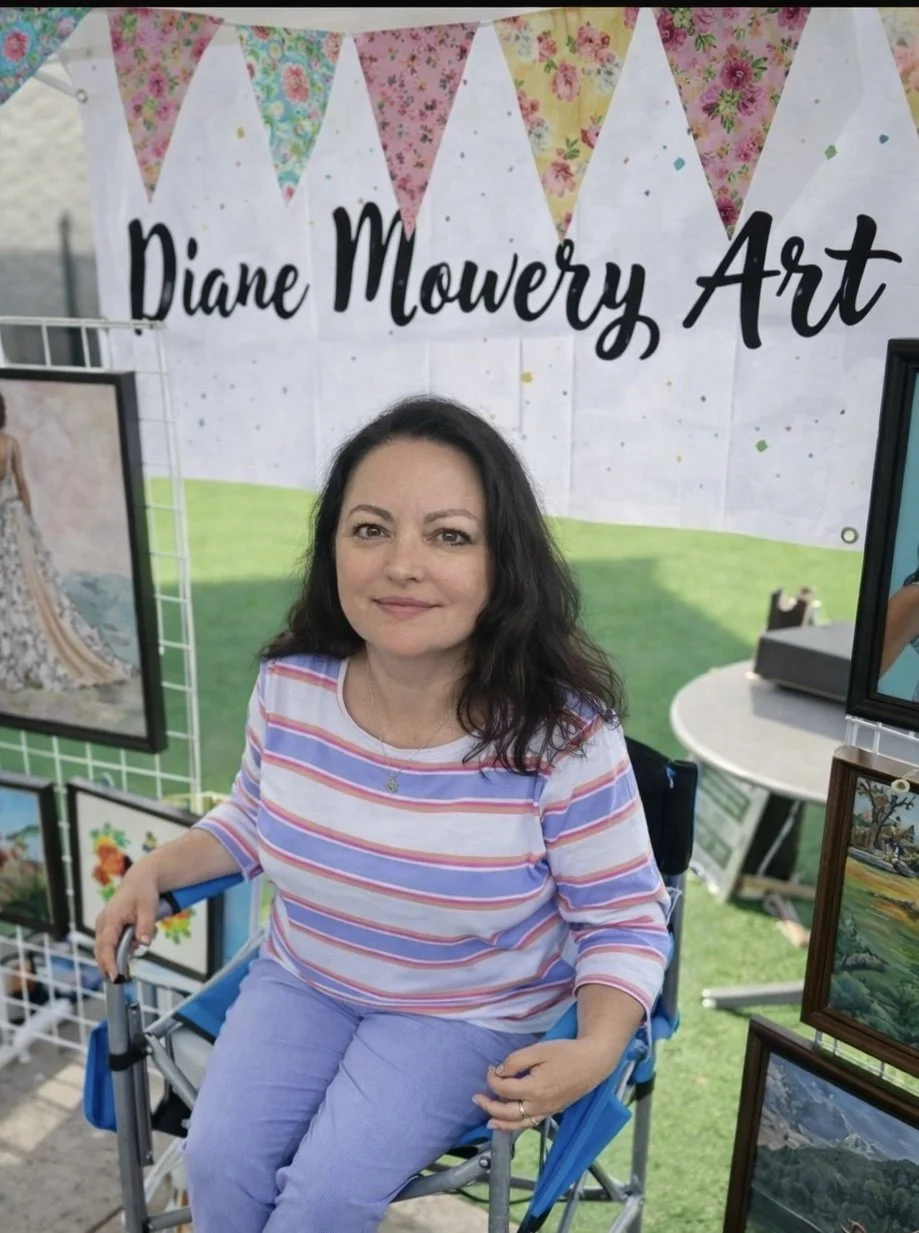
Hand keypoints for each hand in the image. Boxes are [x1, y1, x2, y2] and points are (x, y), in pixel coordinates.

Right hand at [93, 867, 159, 981]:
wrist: (140, 880)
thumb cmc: (143, 892)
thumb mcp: (149, 908)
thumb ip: (145, 926)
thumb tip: (144, 943)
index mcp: (111, 918)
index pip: (107, 945)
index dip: (109, 962)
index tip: (114, 976)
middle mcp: (103, 923)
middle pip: (101, 951)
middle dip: (108, 966)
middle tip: (120, 980)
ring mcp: (104, 925)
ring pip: (105, 949)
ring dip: (117, 957)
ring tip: (132, 958)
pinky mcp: (109, 928)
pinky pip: (111, 944)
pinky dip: (119, 950)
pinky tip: (134, 946)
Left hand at [472, 1038, 618, 1131]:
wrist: (592, 1062)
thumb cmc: (566, 1052)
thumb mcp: (538, 1050)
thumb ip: (515, 1061)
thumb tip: (500, 1072)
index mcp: (534, 1089)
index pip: (504, 1088)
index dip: (492, 1078)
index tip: (490, 1067)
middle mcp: (539, 1105)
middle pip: (507, 1111)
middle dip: (488, 1105)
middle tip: (476, 1097)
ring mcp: (546, 1111)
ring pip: (518, 1124)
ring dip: (500, 1121)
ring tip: (487, 1120)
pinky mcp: (552, 1111)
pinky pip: (530, 1123)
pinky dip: (516, 1126)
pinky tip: (509, 1123)